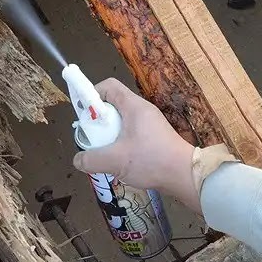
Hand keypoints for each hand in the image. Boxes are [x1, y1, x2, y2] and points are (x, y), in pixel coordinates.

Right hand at [71, 78, 200, 209]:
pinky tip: (118, 161)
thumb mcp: (115, 160)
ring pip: (121, 122)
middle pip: (113, 105)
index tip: (85, 115)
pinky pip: (131, 134)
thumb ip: (92, 159)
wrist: (184, 175)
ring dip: (109, 135)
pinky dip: (120, 144)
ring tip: (104, 153)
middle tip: (92, 138)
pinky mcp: (154, 138)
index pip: (108, 86)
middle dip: (98, 121)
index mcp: (133, 106)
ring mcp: (150, 124)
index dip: (92, 95)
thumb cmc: (151, 160)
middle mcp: (142, 111)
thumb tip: (77, 159)